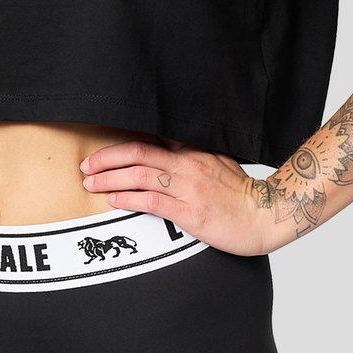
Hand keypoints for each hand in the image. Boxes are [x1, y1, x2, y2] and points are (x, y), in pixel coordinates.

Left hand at [79, 137, 271, 256]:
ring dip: (110, 178)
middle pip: (138, 152)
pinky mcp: (189, 212)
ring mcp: (188, 187)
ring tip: (91, 182)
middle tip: (87, 165)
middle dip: (107, 158)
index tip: (103, 146)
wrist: (265, 215)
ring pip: (139, 174)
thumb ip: (193, 155)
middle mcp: (188, 163)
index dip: (123, 141)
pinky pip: (152, 200)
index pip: (152, 136)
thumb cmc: (242, 194)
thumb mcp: (218, 162)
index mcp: (194, 149)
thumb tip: (167, 151)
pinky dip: (128, 198)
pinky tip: (114, 200)